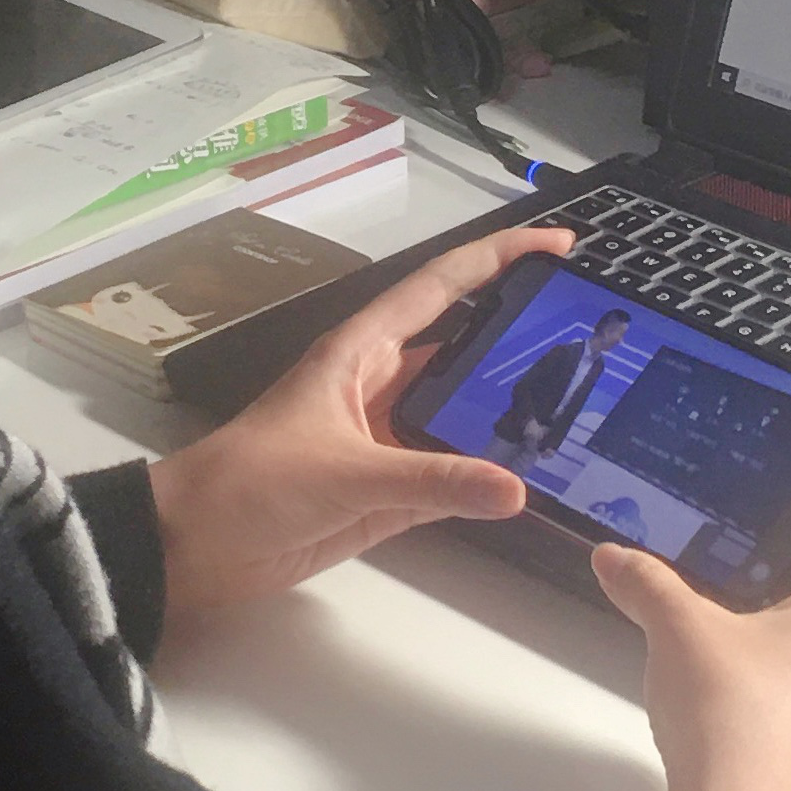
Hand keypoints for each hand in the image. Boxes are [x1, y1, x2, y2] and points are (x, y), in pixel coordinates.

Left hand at [144, 226, 574, 618]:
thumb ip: (432, 482)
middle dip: (523, 337)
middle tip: (595, 334)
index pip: (443, 287)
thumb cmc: (253, 482)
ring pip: (463, 414)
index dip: (500, 258)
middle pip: (466, 349)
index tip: (561, 246)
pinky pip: (451, 476)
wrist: (195, 544)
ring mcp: (387, 438)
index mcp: (364, 351)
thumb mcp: (346, 472)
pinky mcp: (387, 490)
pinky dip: (488, 477)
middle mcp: (382, 386)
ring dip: (511, 412)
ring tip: (587, 407)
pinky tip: (536, 479)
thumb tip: (515, 488)